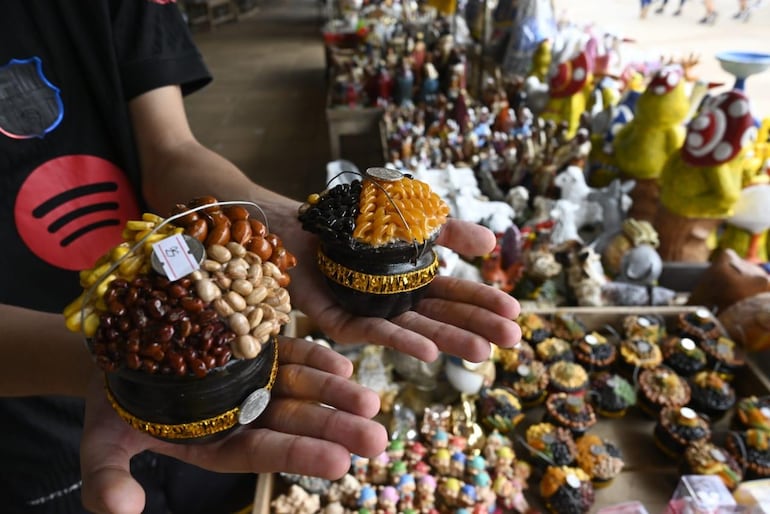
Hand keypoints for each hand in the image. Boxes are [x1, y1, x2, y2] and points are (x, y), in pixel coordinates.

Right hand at [80, 337, 386, 513]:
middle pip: (296, 422)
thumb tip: (123, 513)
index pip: (264, 452)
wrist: (119, 351)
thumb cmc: (113, 402)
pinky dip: (316, 356)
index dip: (300, 455)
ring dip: (337, 393)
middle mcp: (245, 413)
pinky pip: (292, 353)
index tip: (339, 463)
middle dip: (336, 429)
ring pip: (303, 388)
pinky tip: (342, 361)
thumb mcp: (101, 441)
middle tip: (378, 439)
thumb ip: (109, 480)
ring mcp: (256, 379)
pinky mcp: (259, 348)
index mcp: (217, 443)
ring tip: (372, 401)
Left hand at [288, 218, 521, 362]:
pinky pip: (374, 332)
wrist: (297, 224)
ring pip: (416, 329)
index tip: (515, 313)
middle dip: (477, 326)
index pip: (456, 294)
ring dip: (449, 340)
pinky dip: (402, 340)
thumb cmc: (354, 222)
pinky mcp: (342, 321)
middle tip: (512, 339)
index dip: (484, 302)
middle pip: (442, 316)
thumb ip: (449, 231)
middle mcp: (396, 301)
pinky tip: (429, 351)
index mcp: (413, 280)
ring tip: (482, 351)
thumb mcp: (411, 220)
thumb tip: (492, 241)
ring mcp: (371, 313)